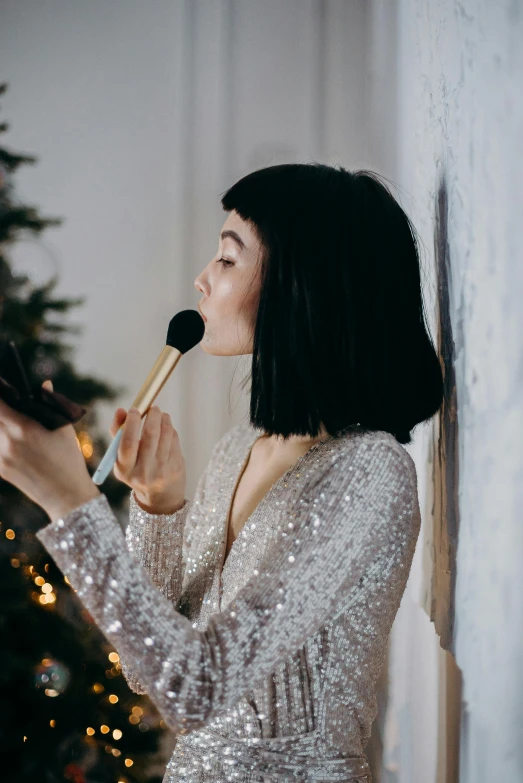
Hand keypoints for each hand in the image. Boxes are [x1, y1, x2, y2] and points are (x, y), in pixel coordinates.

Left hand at [0, 380, 100, 521]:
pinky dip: (3, 439)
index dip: (0, 392)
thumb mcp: (64, 428)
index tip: (3, 388)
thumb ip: (50, 404)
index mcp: (23, 427)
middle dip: (2, 410)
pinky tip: (16, 441)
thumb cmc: (68, 458)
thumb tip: (44, 385)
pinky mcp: (0, 468)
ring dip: (2, 425)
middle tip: (11, 409)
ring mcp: (0, 457)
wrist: (65, 494)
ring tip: (18, 427)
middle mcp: (7, 441)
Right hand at [110, 405, 185, 513]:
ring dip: (163, 419)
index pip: (127, 443)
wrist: (160, 497)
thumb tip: (121, 410)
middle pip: (150, 436)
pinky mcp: (176, 467)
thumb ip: (118, 433)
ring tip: (160, 415)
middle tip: (153, 407)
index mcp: (124, 470)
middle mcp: (143, 472)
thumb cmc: (137, 470)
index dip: (131, 424)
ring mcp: (161, 470)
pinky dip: (170, 429)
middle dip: (152, 416)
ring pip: (165, 435)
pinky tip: (166, 428)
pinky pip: (174, 440)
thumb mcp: (123, 458)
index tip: (134, 409)